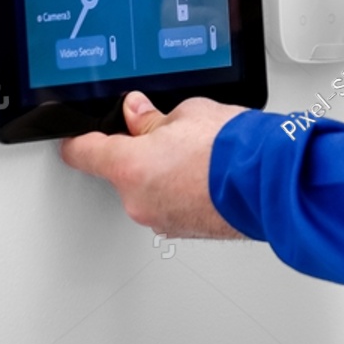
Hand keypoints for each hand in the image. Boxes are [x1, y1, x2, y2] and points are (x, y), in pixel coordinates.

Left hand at [60, 92, 245, 237]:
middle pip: (119, 171)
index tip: (73, 136)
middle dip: (137, 152)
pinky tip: (205, 174)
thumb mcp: (187, 113)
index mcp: (128, 167)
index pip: (82, 152)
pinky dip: (180, 191)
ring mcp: (161, 220)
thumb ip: (152, 117)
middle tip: (166, 133)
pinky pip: (169, 205)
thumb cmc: (232, 150)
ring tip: (197, 153)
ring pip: (147, 190)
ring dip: (161, 173)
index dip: (77, 139)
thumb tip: (136, 112)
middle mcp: (138, 200)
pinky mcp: (184, 231)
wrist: (270, 184)